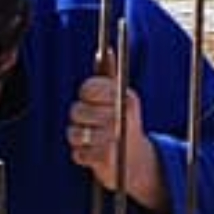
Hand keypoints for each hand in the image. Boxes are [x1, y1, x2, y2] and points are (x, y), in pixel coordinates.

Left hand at [68, 52, 167, 213]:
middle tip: (90, 123)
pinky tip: (93, 154)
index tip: (92, 100)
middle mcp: (121, 117)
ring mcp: (114, 139)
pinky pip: (78, 153)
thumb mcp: (121, 98)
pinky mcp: (105, 160)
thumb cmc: (124, 125)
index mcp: (126, 98)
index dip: (85, 94)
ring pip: (75, 133)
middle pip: (77, 111)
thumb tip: (105, 50)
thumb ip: (110, 74)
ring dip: (77, 138)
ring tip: (90, 139)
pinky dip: (81, 155)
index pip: (89, 88)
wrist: (138, 163)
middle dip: (79, 119)